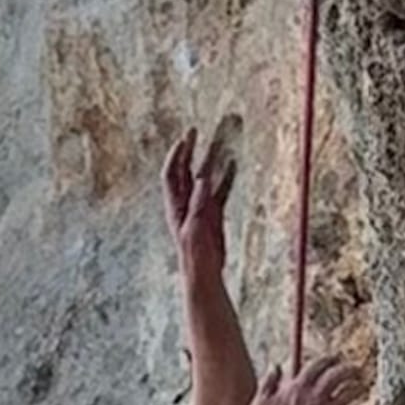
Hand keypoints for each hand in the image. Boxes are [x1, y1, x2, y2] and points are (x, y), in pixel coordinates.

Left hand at [163, 124, 238, 283]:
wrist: (203, 273)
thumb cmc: (194, 255)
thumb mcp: (195, 228)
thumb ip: (198, 204)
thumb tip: (203, 178)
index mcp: (175, 205)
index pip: (171, 173)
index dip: (176, 155)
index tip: (184, 139)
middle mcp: (186, 202)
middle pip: (185, 170)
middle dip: (189, 151)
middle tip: (194, 131)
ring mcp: (200, 207)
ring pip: (204, 177)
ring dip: (209, 160)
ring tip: (217, 142)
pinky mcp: (213, 215)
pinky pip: (220, 191)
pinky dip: (226, 177)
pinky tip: (233, 165)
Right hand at [249, 356, 370, 404]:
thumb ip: (267, 383)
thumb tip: (275, 366)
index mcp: (297, 388)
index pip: (318, 364)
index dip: (329, 359)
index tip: (335, 358)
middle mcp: (314, 397)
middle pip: (338, 374)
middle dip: (349, 369)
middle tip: (355, 369)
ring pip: (350, 394)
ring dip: (359, 388)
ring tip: (363, 386)